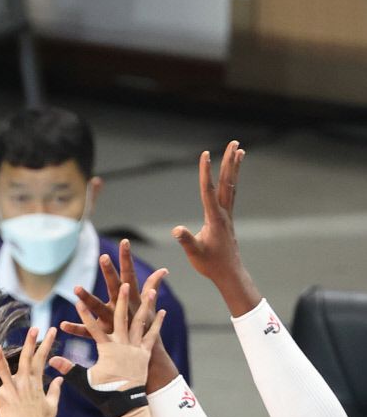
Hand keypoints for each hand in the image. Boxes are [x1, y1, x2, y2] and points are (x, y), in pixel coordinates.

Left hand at [0, 327, 62, 416]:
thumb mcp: (52, 405)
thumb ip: (55, 390)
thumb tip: (61, 379)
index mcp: (36, 384)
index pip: (42, 359)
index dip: (46, 343)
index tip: (51, 330)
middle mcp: (25, 385)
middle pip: (27, 360)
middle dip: (30, 343)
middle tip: (34, 328)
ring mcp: (13, 393)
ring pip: (6, 372)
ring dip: (1, 359)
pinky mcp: (3, 403)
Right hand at [51, 283, 164, 388]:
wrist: (127, 405)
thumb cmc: (104, 393)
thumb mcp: (84, 381)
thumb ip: (68, 368)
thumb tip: (51, 360)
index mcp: (106, 349)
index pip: (91, 328)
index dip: (83, 314)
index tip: (78, 300)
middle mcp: (122, 345)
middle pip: (120, 318)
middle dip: (120, 299)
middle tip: (122, 283)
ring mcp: (135, 348)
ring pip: (140, 323)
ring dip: (145, 306)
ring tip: (150, 291)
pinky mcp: (145, 353)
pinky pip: (152, 335)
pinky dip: (156, 324)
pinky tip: (162, 311)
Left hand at [60, 239, 167, 339]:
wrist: (144, 356)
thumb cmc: (145, 327)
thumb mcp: (148, 306)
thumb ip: (152, 286)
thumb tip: (163, 270)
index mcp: (131, 299)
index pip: (129, 274)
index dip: (127, 258)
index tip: (125, 241)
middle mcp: (121, 308)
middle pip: (115, 287)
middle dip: (110, 272)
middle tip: (103, 256)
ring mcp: (111, 322)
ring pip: (98, 307)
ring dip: (87, 297)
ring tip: (76, 287)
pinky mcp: (102, 336)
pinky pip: (86, 332)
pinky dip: (75, 328)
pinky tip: (62, 324)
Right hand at [172, 140, 244, 285]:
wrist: (229, 273)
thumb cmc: (211, 265)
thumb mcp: (195, 254)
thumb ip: (187, 241)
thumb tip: (177, 230)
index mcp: (215, 219)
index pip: (209, 191)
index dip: (206, 172)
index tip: (205, 154)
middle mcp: (224, 213)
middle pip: (227, 182)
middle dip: (229, 162)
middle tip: (234, 143)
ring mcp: (227, 215)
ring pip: (231, 186)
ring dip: (234, 168)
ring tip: (239, 150)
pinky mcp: (227, 219)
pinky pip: (231, 194)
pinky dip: (232, 181)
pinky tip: (232, 176)